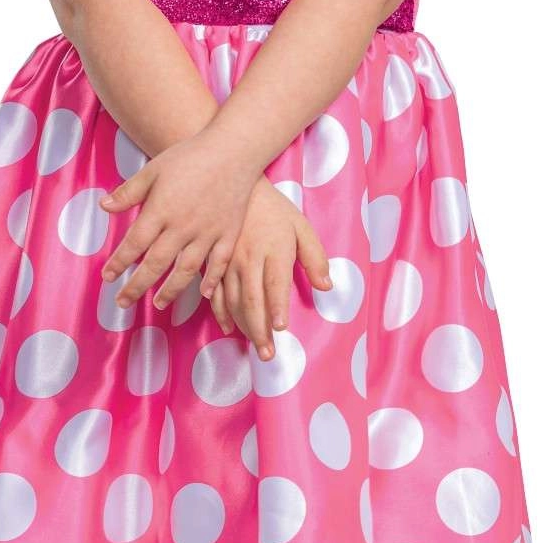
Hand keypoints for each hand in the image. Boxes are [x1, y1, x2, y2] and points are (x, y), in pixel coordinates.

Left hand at [99, 129, 260, 308]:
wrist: (233, 149)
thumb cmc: (190, 156)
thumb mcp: (153, 170)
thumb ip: (129, 192)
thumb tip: (103, 207)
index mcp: (161, 210)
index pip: (134, 244)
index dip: (119, 263)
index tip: (107, 277)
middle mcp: (182, 226)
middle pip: (156, 264)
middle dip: (136, 286)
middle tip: (122, 302)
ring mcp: (208, 232)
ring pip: (186, 270)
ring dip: (170, 290)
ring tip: (158, 303)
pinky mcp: (228, 233)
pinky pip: (219, 263)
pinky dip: (212, 280)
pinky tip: (205, 294)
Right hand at [206, 176, 332, 359]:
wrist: (237, 188)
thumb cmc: (275, 211)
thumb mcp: (301, 226)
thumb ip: (315, 257)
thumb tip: (327, 286)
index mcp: (274, 249)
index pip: (275, 282)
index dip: (276, 306)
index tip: (280, 327)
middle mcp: (249, 258)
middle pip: (253, 299)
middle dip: (260, 329)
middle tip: (268, 353)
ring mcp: (229, 262)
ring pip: (233, 300)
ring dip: (244, 326)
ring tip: (255, 347)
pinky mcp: (215, 264)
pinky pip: (215, 293)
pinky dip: (221, 312)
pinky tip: (229, 328)